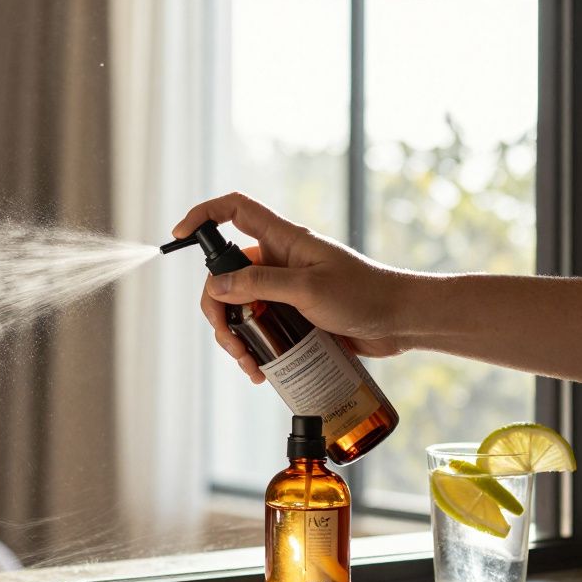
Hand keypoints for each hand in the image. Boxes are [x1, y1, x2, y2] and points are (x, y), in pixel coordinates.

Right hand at [173, 193, 411, 383]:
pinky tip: (260, 370)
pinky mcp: (292, 316)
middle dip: (217, 310)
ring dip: (234, 337)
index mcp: (283, 240)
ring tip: (248, 364)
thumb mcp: (309, 290)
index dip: (203, 216)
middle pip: (226, 275)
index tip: (179, 235)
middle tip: (229, 341)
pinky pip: (259, 328)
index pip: (234, 211)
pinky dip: (253, 348)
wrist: (402, 322)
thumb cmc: (366, 296)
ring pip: (238, 308)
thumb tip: (216, 286)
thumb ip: (260, 284)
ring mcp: (284, 289)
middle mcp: (279, 261)